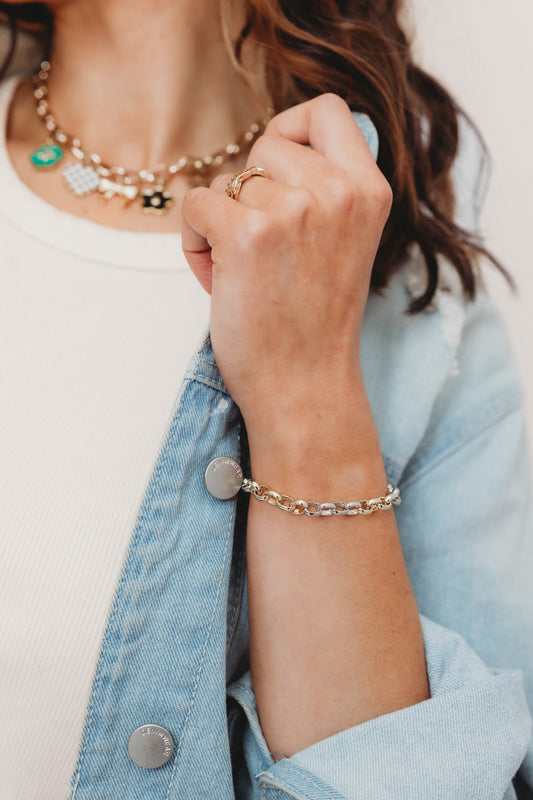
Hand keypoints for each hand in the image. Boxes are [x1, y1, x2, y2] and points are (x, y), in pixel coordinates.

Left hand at [181, 94, 391, 429]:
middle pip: (265, 147)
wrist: (304, 386)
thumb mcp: (343, 244)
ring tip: (244, 274)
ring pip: (228, 182)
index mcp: (368, 191)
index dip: (292, 128)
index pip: (327, 111)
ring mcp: (293, 210)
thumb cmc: (315, 324)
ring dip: (223, 224)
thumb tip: (270, 151)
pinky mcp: (247, 233)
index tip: (277, 164)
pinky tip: (217, 276)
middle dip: (251, 190)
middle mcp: (337, 192)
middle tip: (261, 247)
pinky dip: (195, 240)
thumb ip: (323, 194)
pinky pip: (196, 203)